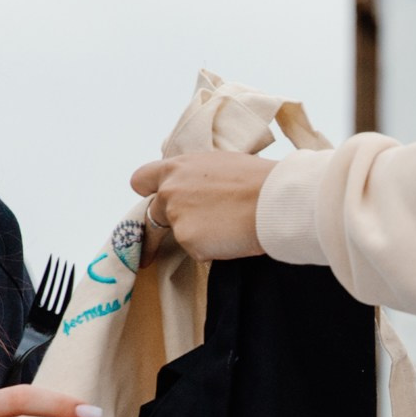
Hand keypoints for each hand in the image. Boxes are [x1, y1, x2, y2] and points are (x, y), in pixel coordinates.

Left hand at [127, 152, 274, 260]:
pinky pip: (197, 252)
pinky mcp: (187, 240)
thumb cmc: (257, 179)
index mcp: (177, 167)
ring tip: (230, 226)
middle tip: (187, 235)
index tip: (151, 206)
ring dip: (199, 236)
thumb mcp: (220, 165)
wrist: (274, 198)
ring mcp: (176, 217)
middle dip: (165, 226)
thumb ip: (196, 178)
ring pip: (180, 235)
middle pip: (153, 215)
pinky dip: (212, 250)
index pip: (141, 179)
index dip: (147, 193)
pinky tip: (231, 237)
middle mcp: (169, 191)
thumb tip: (197, 191)